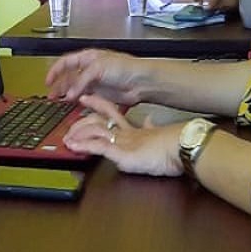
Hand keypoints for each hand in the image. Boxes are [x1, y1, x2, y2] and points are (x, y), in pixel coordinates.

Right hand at [45, 48, 148, 105]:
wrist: (141, 82)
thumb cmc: (125, 67)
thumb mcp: (98, 68)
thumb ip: (81, 80)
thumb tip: (68, 93)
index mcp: (88, 57)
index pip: (66, 62)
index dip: (55, 71)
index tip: (47, 81)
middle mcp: (89, 69)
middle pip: (68, 76)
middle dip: (59, 85)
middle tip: (51, 95)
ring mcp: (94, 81)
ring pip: (75, 87)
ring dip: (66, 93)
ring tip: (58, 100)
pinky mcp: (100, 93)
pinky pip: (84, 96)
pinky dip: (76, 100)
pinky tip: (72, 103)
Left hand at [64, 95, 183, 176]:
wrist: (183, 147)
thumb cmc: (175, 146)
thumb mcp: (158, 134)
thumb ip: (151, 127)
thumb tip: (150, 120)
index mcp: (133, 130)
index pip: (111, 112)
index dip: (97, 104)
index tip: (85, 98)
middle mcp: (125, 133)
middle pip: (97, 121)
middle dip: (80, 124)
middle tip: (68, 128)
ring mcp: (122, 142)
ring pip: (93, 131)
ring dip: (78, 136)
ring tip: (67, 140)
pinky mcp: (121, 153)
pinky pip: (97, 147)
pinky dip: (83, 146)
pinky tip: (74, 147)